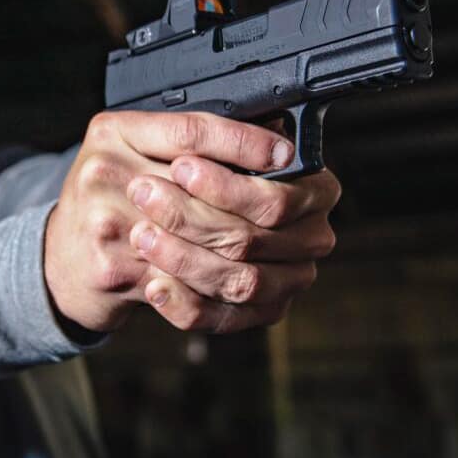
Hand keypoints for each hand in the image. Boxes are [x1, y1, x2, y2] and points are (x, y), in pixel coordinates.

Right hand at [44, 110, 294, 332]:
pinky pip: (183, 282)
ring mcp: (107, 224)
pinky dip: (220, 285)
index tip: (283, 153)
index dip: (244, 143)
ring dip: (245, 249)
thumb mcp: (134, 150)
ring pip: (201, 242)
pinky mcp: (113, 270)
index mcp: (113, 132)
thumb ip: (188, 140)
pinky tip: (243, 276)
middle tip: (290, 211)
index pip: (191, 132)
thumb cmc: (107, 200)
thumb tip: (270, 135)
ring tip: (272, 244)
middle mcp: (104, 172)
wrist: (58, 258)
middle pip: (201, 191)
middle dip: (255, 206)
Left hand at [126, 156, 340, 332]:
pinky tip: (154, 284)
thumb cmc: (195, 166)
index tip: (179, 167)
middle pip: (252, 240)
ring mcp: (288, 280)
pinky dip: (185, 303)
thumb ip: (218, 138)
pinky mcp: (259, 312)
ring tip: (141, 234)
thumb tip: (232, 151)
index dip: (226, 188)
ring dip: (183, 258)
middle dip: (191, 218)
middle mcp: (311, 237)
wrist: (176, 211)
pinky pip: (224, 318)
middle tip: (144, 194)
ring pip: (239, 281)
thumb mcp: (201, 139)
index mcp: (315, 189)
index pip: (276, 200)